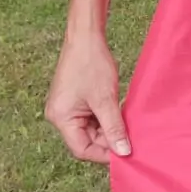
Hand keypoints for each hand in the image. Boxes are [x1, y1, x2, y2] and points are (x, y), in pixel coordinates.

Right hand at [45, 31, 130, 162]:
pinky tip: (119, 113)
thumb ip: (114, 128)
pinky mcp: (74, 101)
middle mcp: (59, 116)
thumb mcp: (105, 99)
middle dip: (108, 140)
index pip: (82, 149)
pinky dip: (105, 118)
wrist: (85, 37)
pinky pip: (91, 118)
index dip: (104, 153)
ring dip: (109, 128)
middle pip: (86, 140)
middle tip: (131, 138)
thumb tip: (123, 152)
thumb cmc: (92, 64)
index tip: (125, 153)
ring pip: (91, 129)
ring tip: (127, 123)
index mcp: (61, 118)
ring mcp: (67, 108)